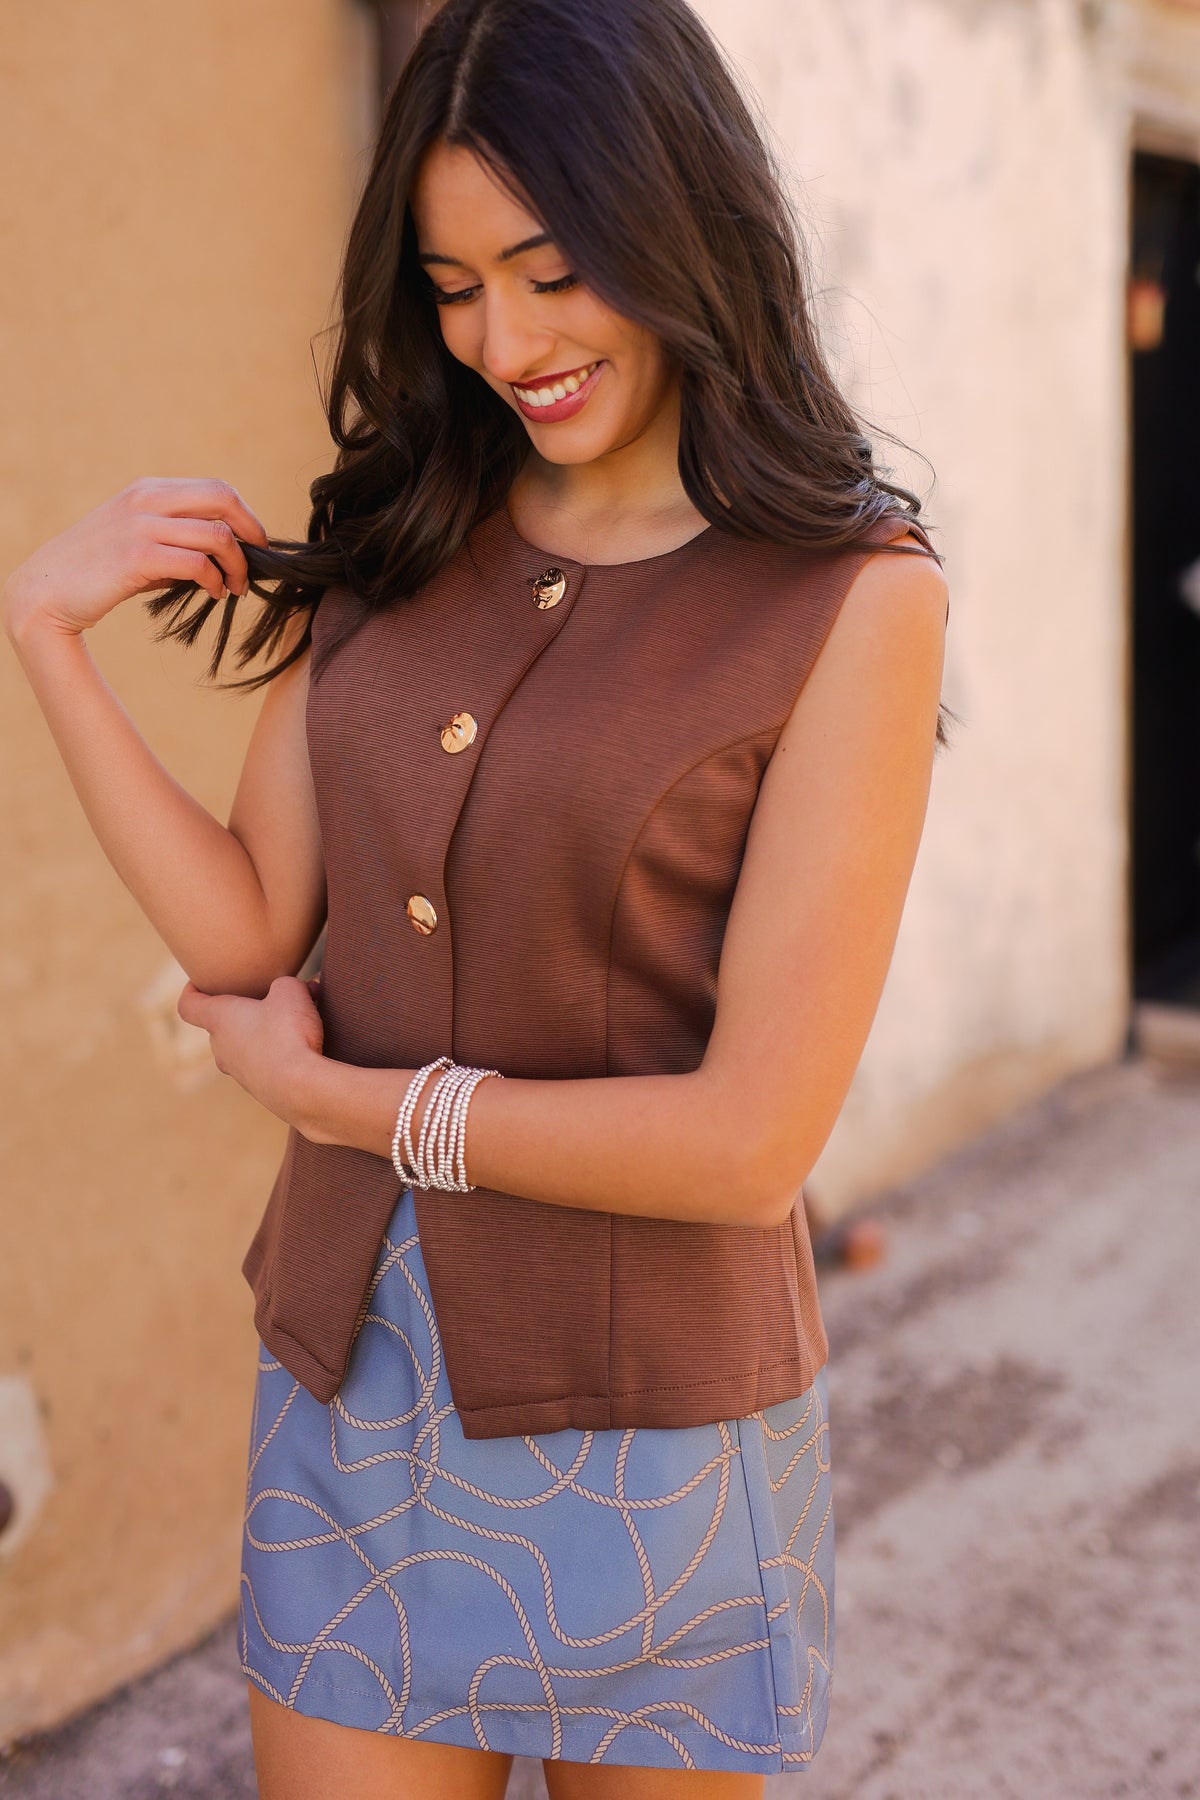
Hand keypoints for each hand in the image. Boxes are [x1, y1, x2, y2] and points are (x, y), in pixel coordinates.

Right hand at [1, 476, 268, 645]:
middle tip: (259, 562)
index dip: (246, 515)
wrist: (47, 592)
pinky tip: (214, 593)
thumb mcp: (137, 540)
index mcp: (148, 490)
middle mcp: (146, 500)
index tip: (256, 544)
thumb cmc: (97, 572)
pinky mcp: (136, 558)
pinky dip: (216, 580)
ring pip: (217, 535)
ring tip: (235, 587)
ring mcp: (140, 526)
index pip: (215, 489)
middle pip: (223, 499)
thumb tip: (225, 551)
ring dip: (237, 565)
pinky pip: (197, 563)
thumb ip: (174, 536)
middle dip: (252, 532)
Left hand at [176, 974, 324, 1131]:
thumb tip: (296, 989)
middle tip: (273, 998)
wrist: (301, 1088)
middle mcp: (222, 1047)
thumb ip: (286, 983)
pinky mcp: (260, 1089)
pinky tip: (307, 1048)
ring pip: (247, 1045)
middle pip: (223, 1025)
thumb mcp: (290, 991)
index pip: (189, 1005)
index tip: (201, 981)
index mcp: (219, 1019)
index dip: (192, 990)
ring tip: (300, 1023)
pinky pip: (267, 1064)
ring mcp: (239, 1072)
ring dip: (267, 1032)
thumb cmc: (287, 1034)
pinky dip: (282, 1054)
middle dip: (245, 1010)